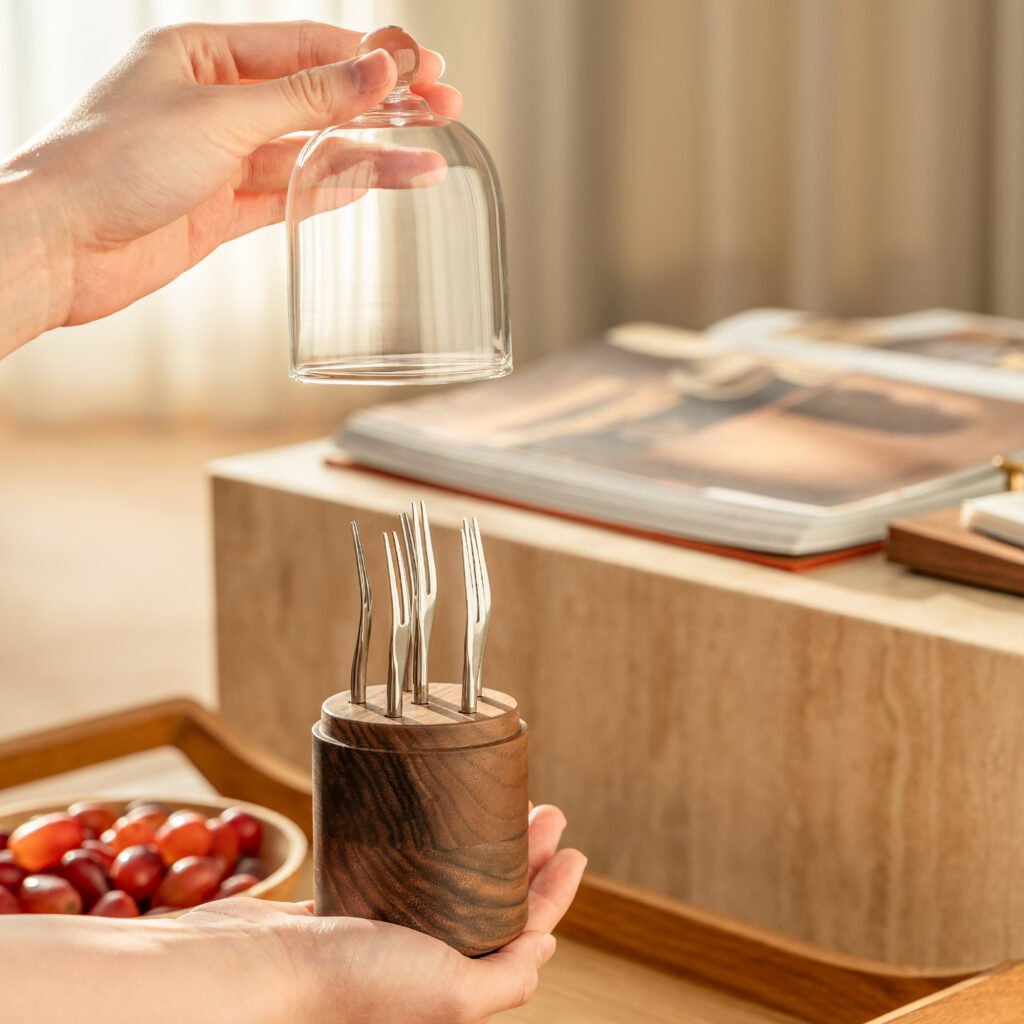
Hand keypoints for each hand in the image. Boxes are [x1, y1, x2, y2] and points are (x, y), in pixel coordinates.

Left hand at [0, 20, 461, 341]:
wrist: (58, 247)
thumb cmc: (111, 163)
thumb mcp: (219, 116)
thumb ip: (304, 98)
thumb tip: (374, 69)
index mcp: (204, 53)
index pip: (307, 47)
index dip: (372, 56)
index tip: (425, 67)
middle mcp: (215, 101)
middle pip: (318, 97)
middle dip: (382, 104)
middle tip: (444, 107)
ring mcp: (219, 158)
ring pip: (311, 152)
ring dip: (369, 156)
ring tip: (429, 161)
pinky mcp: (220, 210)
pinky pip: (289, 195)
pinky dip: (331, 192)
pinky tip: (372, 186)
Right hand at [185, 804, 585, 1023]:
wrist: (258, 971)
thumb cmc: (350, 988)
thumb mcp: (452, 995)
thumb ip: (506, 978)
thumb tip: (546, 947)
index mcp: (453, 985)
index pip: (525, 933)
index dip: (555, 892)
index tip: (573, 849)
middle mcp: (425, 961)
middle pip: (492, 899)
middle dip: (525, 855)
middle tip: (546, 811)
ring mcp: (389, 932)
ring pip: (452, 880)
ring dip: (482, 844)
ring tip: (504, 804)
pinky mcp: (352, 907)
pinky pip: (405, 873)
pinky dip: (429, 850)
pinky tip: (438, 825)